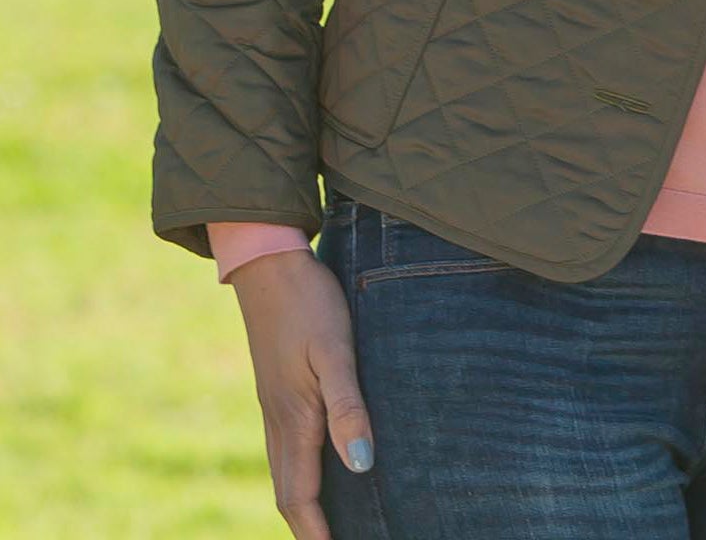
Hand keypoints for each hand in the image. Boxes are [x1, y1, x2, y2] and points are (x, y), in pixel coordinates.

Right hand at [230, 248, 373, 538]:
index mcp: (294, 419)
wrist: (270, 265)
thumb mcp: (336, 351)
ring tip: (329, 524)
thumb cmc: (310, 304)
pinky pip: (285, 448)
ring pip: (284, 472)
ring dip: (303, 503)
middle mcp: (278, 420)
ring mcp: (274, 406)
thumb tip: (362, 465)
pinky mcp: (278, 389)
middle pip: (287, 493)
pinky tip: (320, 465)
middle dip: (308, 528)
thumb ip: (348, 407)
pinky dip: (299, 473)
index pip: (300, 496)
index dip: (317, 533)